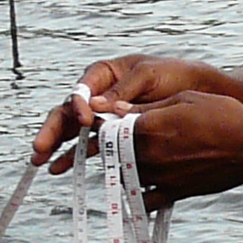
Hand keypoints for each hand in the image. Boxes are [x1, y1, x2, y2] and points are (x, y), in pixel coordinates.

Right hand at [31, 54, 217, 172]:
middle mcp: (100, 95)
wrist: (202, 95)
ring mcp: (105, 116)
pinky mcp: (115, 136)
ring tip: (43, 162)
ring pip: (74, 131)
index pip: (81, 90)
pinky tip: (61, 167)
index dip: (78, 104)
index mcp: (105, 75)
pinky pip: (91, 146)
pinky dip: (76, 156)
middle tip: (40, 148)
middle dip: (53, 130)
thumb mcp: (150, 76)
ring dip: (58, 147)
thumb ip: (123, 90)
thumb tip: (95, 104)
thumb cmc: (176, 76)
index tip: (85, 119)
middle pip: (69, 112)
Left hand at [119, 89, 242, 201]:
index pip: (110, 128)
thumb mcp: (185, 99)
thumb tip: (116, 108)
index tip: (107, 121)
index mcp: (149, 127)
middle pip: (114, 154)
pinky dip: (137, 195)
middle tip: (117, 140)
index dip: (105, 124)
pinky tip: (139, 187)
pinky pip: (144, 200)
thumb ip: (148, 106)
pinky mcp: (174, 192)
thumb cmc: (223, 115)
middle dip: (113, 147)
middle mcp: (150, 154)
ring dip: (124, 168)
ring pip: (125, 176)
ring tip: (133, 158)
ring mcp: (161, 176)